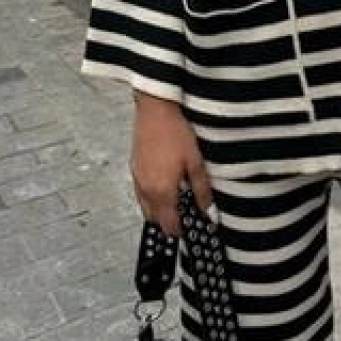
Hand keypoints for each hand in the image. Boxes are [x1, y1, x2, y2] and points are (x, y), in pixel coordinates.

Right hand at [130, 92, 213, 236]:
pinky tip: (162, 187)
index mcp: (162, 191)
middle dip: (167, 222)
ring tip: (173, 204)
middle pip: (154, 218)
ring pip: (144, 206)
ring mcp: (137, 178)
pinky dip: (150, 196)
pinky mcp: (133, 167)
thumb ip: (201, 189)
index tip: (187, 231)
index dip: (179, 230)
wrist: (155, 109)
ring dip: (157, 210)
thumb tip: (206, 207)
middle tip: (182, 219)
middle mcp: (146, 188)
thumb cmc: (174, 132)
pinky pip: (140, 192)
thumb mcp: (196, 162)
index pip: (168, 223)